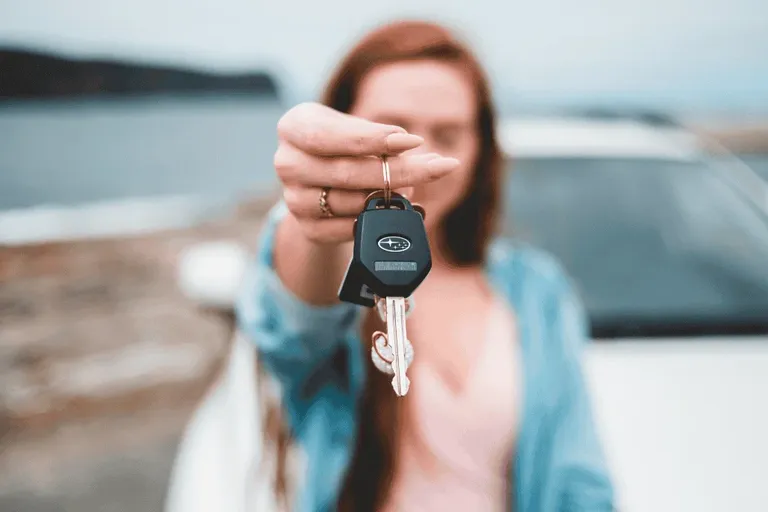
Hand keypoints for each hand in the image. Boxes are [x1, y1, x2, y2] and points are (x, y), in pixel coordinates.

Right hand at [274, 102, 458, 243]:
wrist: (318, 179)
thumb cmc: (341, 143)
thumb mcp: (354, 128)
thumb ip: (377, 137)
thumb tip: (413, 152)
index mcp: (294, 127)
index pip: (331, 136)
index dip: (373, 140)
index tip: (414, 142)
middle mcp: (287, 163)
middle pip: (347, 172)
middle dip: (399, 171)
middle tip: (437, 167)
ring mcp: (294, 199)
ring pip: (352, 203)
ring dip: (390, 198)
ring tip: (412, 188)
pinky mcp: (307, 227)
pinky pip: (348, 228)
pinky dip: (374, 220)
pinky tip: (391, 210)